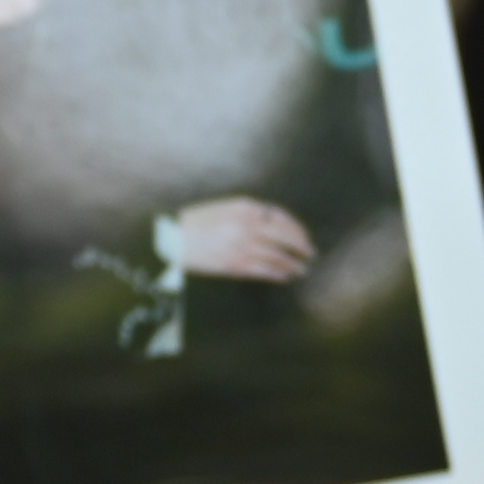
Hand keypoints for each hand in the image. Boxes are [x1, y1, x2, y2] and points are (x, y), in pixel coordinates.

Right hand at [170, 196, 319, 283]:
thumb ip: (247, 214)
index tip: (304, 236)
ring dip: (293, 264)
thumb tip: (271, 226)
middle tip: (310, 254)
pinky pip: (265, 270)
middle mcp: (248, 224)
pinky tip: (285, 277)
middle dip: (301, 246)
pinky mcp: (236, 263)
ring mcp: (243, 244)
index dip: (296, 228)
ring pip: (278, 255)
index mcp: (245, 207)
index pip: (281, 216)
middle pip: (285, 236)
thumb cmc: (195, 224)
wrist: (173, 239)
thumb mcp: (224, 209)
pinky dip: (278, 274)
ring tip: (302, 269)